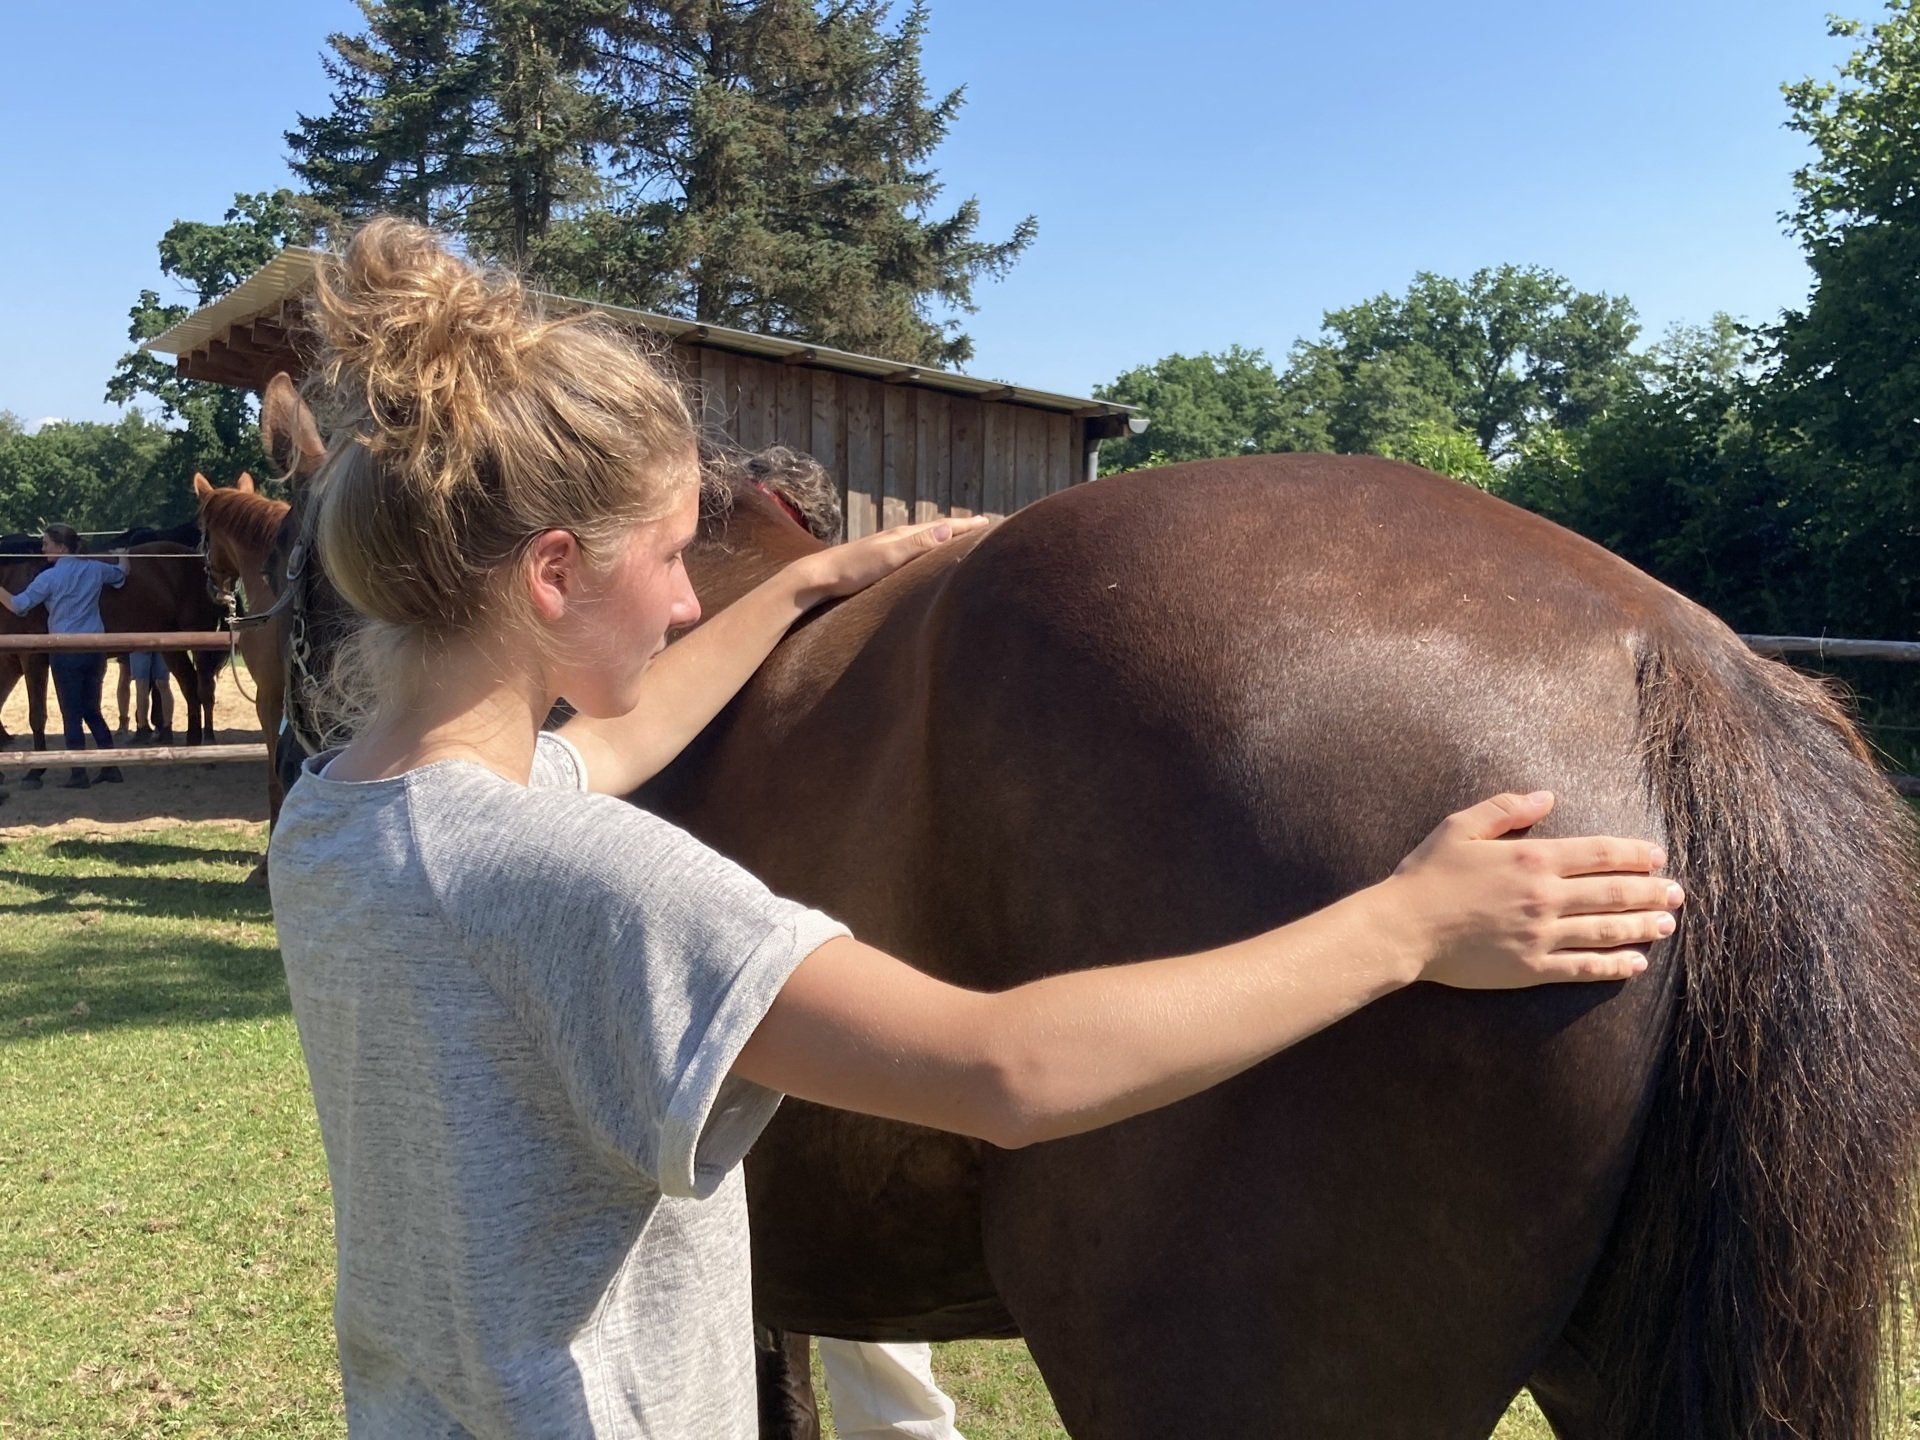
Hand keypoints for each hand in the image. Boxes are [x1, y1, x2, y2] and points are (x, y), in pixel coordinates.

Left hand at [788, 516, 991, 604]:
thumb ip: (918, 544)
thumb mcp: (888, 557)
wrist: (818, 576)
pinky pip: (912, 549)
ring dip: (943, 536)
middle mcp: (897, 537)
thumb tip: (949, 530)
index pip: (943, 527)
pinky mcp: (879, 559)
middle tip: (980, 526)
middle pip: (935, 528)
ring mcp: (887, 547)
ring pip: (924, 538)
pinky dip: (927, 547)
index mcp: (904, 535)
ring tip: (957, 537)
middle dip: (958, 527)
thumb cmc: (852, 569)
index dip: (965, 525)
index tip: (988, 522)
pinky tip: (923, 555)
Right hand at [1384, 791, 1681, 987]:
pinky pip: (1582, 967)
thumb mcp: (1460, 826)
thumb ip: (1506, 808)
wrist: (1403, 928)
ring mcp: (1541, 935)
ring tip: (1668, 924)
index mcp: (1532, 858)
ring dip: (1643, 926)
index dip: (1634, 854)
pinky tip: (1636, 963)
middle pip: (1613, 893)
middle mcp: (1545, 896)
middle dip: (1651, 891)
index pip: (1600, 853)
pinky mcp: (1531, 968)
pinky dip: (1614, 966)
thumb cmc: (1427, 875)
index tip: (1657, 857)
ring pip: (1606, 930)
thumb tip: (1547, 796)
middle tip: (1677, 893)